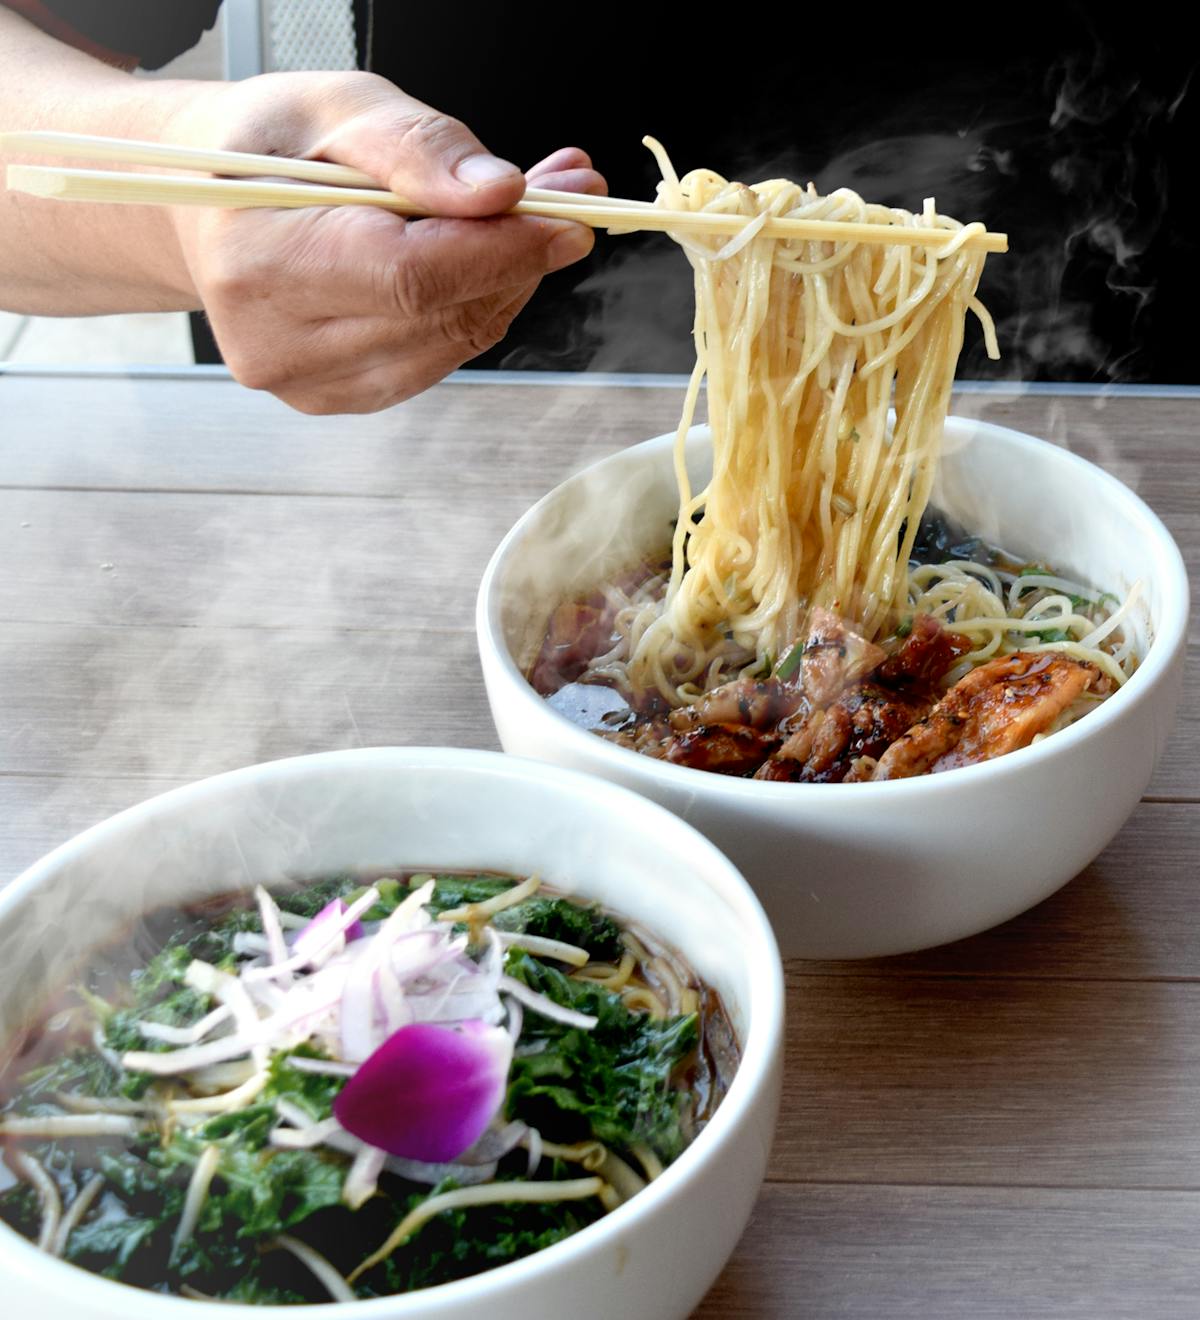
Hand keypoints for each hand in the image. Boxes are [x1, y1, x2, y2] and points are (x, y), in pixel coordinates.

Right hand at [168, 73, 604, 413]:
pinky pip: (438, 358)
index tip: (568, 219)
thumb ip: (419, 150)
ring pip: (452, 342)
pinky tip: (473, 261)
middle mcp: (276, 340)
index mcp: (259, 261)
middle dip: (518, 255)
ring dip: (504, 281)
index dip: (502, 250)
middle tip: (566, 197)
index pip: (409, 276)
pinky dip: (472, 308)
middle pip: (440, 313)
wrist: (210, 201)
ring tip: (522, 216)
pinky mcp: (339, 397)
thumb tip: (499, 194)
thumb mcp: (339, 108)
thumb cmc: (267, 147)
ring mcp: (308, 382)